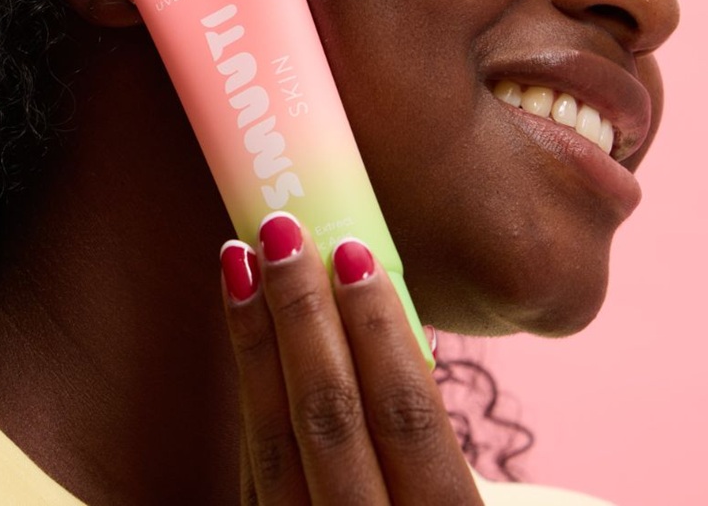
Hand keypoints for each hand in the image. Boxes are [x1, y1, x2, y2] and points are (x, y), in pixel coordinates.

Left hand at [220, 212, 482, 504]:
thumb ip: (470, 457)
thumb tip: (418, 344)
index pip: (409, 423)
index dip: (380, 334)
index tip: (354, 253)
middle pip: (329, 426)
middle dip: (301, 319)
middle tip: (281, 234)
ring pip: (272, 448)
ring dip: (253, 347)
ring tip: (238, 262)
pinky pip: (253, 473)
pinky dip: (248, 395)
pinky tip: (242, 331)